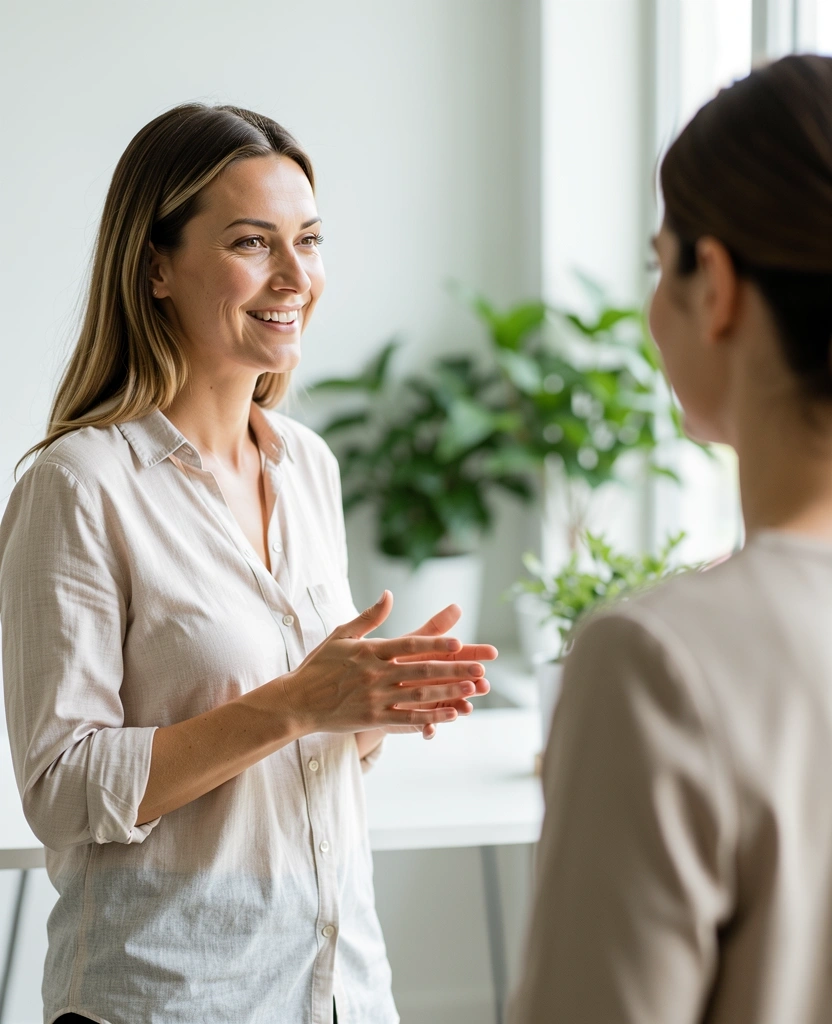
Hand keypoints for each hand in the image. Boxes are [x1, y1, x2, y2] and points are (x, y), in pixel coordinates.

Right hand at [279, 591, 486, 734]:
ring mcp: (375, 698)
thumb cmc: (318, 666)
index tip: (459, 642)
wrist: (296, 702)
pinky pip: (407, 719)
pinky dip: (431, 717)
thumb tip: (388, 595)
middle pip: (422, 670)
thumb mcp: (341, 635)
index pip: (409, 645)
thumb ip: (368, 617)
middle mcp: (375, 674)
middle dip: (454, 669)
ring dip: (448, 692)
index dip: (436, 644)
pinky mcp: (373, 718)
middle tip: (481, 668)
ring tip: (473, 689)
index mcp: (370, 651)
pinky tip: (451, 715)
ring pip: (419, 695)